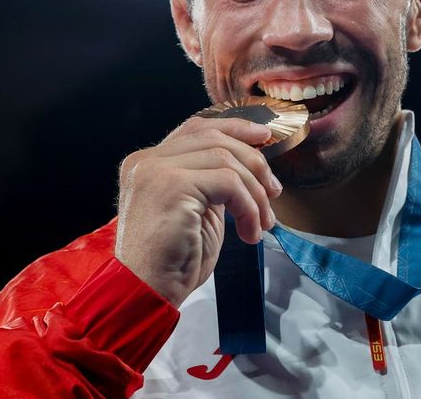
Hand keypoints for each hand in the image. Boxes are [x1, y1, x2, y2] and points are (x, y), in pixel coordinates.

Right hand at [114, 116, 281, 306]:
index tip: (264, 137)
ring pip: (226, 160)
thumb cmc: (171, 262)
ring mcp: (156, 171)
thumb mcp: (195, 211)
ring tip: (262, 222)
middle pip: (214, 138)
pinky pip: (229, 183)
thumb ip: (210, 182)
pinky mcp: (172, 187)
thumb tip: (251, 165)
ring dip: (254, 193)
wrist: (146, 293)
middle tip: (274, 192)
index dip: (234, 127)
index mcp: (147, 163)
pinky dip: (248, 206)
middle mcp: (147, 161)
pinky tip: (249, 233)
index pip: (196, 128)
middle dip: (253, 162)